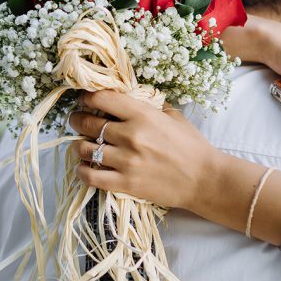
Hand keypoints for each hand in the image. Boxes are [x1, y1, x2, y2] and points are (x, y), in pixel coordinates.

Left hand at [68, 91, 218, 210]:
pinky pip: (91, 176)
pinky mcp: (125, 183)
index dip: (87, 97)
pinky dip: (82, 171)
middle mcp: (130, 136)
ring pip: (86, 149)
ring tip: (81, 144)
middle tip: (76, 120)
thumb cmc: (192, 145)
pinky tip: (83, 167)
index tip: (84, 99)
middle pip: (88, 123)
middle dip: (77, 120)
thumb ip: (151, 106)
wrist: (204, 179)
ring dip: (79, 146)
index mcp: (143, 115)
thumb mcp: (173, 116)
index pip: (103, 99)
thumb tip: (131, 97)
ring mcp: (126, 161)